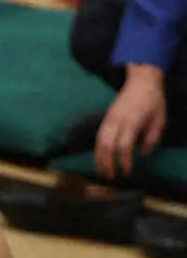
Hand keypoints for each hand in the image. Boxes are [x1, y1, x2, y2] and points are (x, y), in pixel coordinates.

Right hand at [95, 64, 166, 179]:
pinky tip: (100, 159)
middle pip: (106, 145)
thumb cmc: (153, 101)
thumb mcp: (160, 119)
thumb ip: (152, 137)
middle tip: (110, 177)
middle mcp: (118, 120)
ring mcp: (109, 119)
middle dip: (107, 163)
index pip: (124, 145)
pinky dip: (97, 149)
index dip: (124, 160)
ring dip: (99, 158)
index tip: (127, 171)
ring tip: (101, 171)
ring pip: (99, 141)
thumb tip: (144, 153)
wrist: (141, 81)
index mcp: (132, 121)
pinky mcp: (106, 118)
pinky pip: (98, 136)